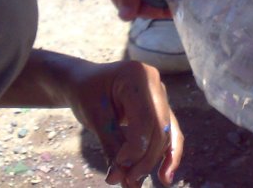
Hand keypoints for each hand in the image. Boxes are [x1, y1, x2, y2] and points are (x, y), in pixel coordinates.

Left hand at [65, 60, 182, 186]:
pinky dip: (166, 155)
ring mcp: (161, 95)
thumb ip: (111, 146)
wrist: (83, 82)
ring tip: (137, 182)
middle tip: (128, 181)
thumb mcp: (95, 117)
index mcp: (137, 75)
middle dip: (145, 159)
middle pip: (159, 128)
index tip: (119, 167)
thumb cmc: (86, 93)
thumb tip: (122, 180)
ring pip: (166, 134)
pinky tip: (165, 176)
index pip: (145, 118)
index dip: (136, 148)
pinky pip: (169, 134)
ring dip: (154, 161)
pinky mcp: (161, 109)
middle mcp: (155, 82)